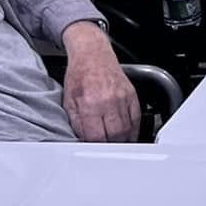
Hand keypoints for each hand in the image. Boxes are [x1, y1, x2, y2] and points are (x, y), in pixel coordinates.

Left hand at [61, 22, 139, 142]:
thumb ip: (76, 123)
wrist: (93, 53)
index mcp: (89, 104)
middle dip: (110, 148)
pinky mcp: (132, 95)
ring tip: (116, 147)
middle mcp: (108, 101)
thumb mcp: (69, 101)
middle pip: (115, 136)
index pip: (96, 137)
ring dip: (123, 142)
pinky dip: (134, 131)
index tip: (92, 151)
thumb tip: (83, 141)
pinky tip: (128, 136)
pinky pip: (136, 119)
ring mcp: (123, 98)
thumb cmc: (79, 75)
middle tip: (105, 152)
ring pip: (127, 130)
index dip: (94, 148)